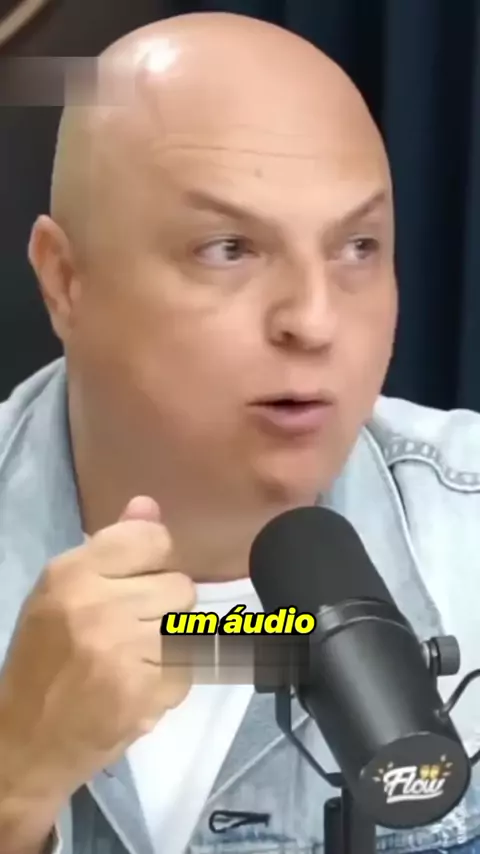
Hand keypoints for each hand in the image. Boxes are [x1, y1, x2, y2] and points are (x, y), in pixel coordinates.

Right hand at [0, 496, 194, 806]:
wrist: (26, 740)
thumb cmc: (43, 657)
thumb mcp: (62, 590)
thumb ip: (112, 545)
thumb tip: (149, 505)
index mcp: (73, 573)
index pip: (153, 538)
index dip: (155, 560)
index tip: (139, 579)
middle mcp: (97, 606)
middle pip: (180, 585)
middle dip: (163, 606)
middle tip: (132, 628)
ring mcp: (122, 652)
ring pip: (190, 625)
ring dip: (172, 642)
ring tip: (138, 656)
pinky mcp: (144, 694)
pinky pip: (189, 668)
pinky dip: (172, 678)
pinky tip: (141, 684)